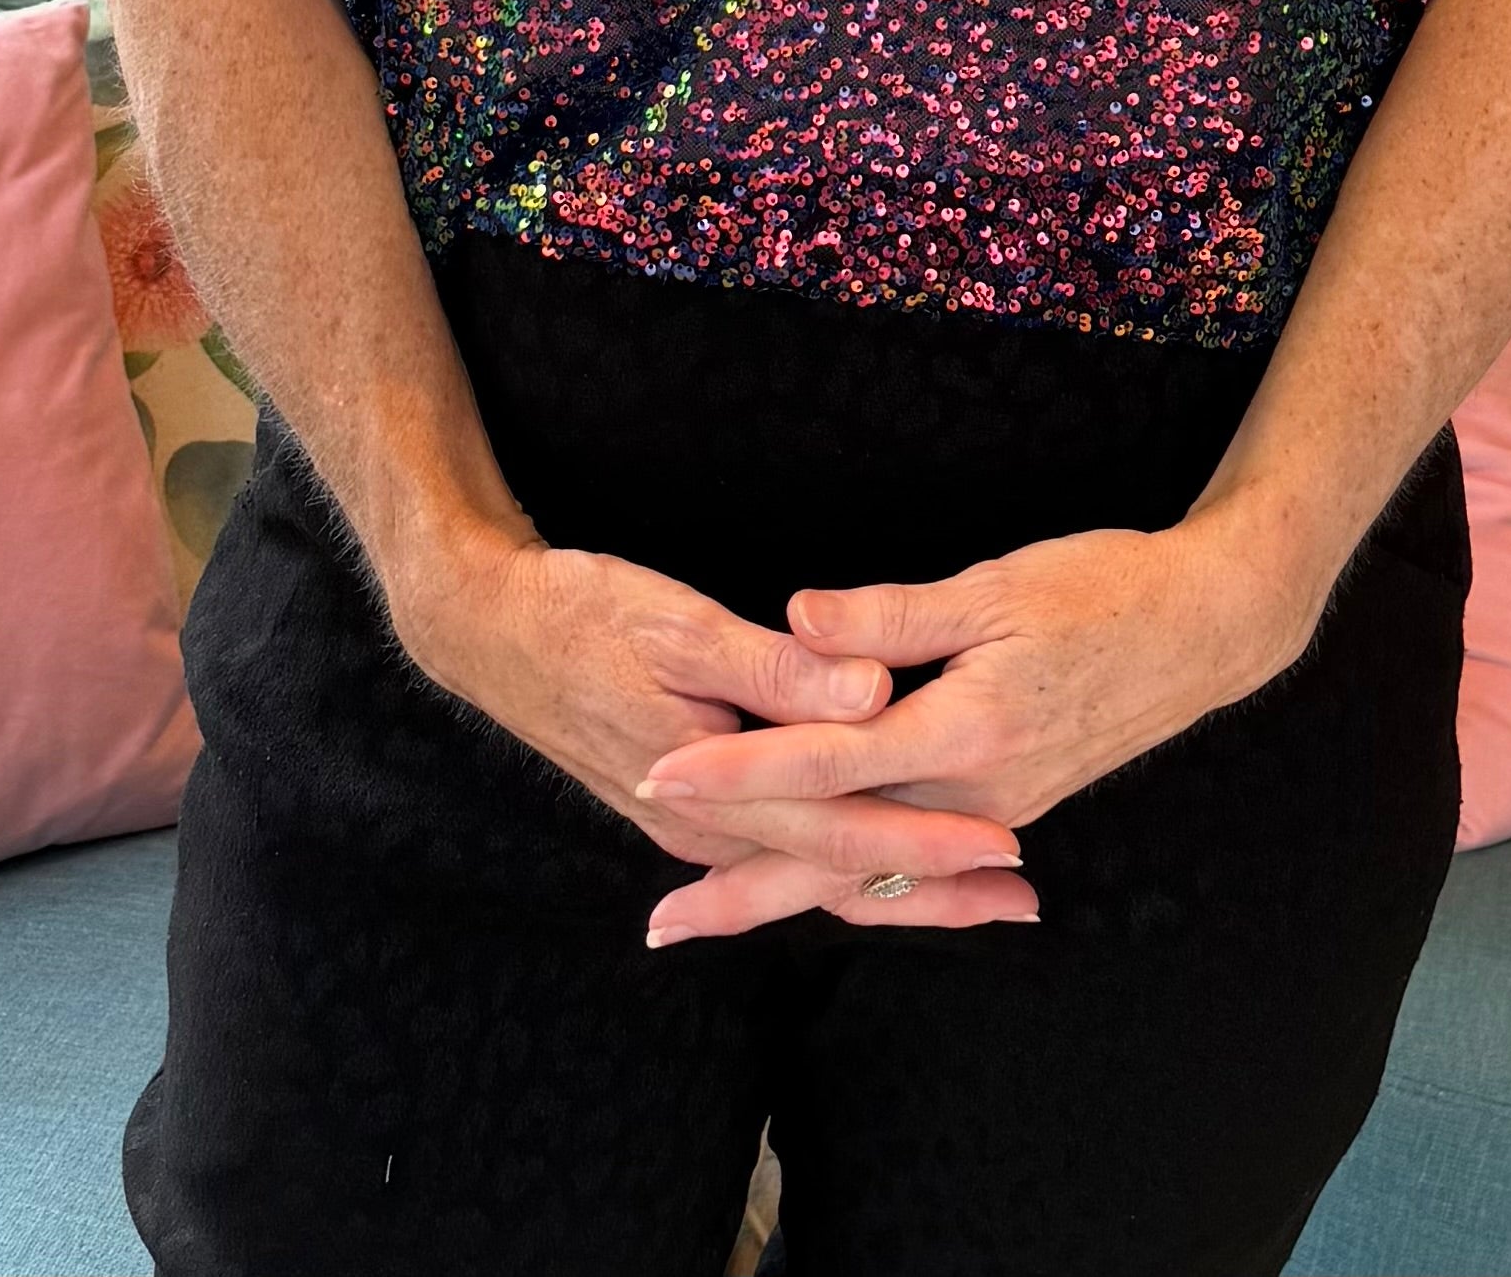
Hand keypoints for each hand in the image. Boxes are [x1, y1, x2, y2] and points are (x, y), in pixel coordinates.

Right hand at [385, 523, 1039, 934]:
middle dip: (934, 890)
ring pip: (813, 872)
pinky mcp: (688, 806)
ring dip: (898, 885)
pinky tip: (878, 867)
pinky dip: (842, 866)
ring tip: (980, 894)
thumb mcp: (677, 621)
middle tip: (1024, 899)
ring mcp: (694, 823)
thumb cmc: (580, 611)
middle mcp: (706, 825)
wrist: (487, 630)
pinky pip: (781, 854)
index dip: (929, 839)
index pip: (843, 830)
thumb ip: (778, 666)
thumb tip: (872, 690)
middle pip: (839, 873)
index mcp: (711, 786)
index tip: (1006, 847)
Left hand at [631, 516, 1313, 945]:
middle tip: (658, 919)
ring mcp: (997, 809)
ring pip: (875, 869)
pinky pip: (918, 862)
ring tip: (712, 916)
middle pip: (838, 853)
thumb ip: (892, 615)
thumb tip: (797, 620)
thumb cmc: (1104, 588)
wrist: (1208, 629)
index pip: (824, 761)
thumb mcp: (998, 586)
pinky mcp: (1011, 802)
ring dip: (793, 894)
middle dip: (744, 885)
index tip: (661, 770)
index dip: (738, 768)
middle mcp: (977, 793)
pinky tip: (822, 890)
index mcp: (964, 732)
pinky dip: (861, 882)